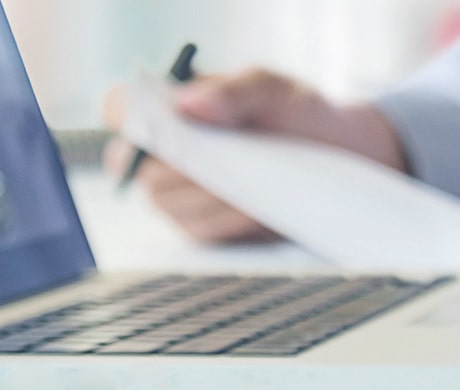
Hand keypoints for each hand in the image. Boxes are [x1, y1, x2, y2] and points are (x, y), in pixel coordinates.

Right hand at [100, 68, 408, 243]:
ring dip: (207, 196)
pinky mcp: (205, 226)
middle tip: (217, 162)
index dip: (129, 117)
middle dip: (178, 167)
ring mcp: (180, 193)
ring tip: (251, 184)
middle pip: (138, 167)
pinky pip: (200, 230)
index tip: (161, 125)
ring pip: (167, 203)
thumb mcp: (274, 89)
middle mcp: (164, 152)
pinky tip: (255, 208)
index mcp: (169, 106)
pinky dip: (228, 220)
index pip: (121, 108)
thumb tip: (189, 105)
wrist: (338, 151)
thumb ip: (234, 91)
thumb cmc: (295, 111)